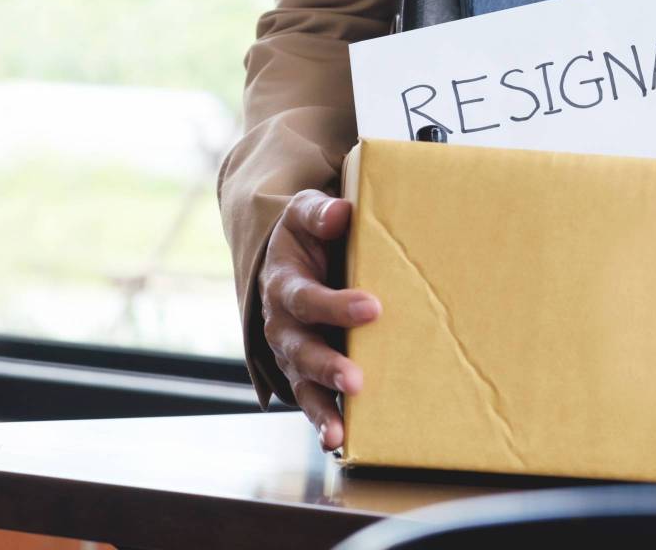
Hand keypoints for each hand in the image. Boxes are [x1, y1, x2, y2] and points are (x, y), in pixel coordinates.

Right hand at [260, 190, 381, 450]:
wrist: (291, 258)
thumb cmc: (309, 235)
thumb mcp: (305, 214)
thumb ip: (320, 213)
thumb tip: (341, 214)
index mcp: (284, 283)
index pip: (305, 297)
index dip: (336, 304)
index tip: (372, 307)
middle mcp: (283, 324)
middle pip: (301, 349)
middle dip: (328, 365)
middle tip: (356, 378)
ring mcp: (293, 354)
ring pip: (302, 384)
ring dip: (321, 406)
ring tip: (339, 431)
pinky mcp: (307, 373)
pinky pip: (312, 401)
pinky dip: (324, 421)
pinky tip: (340, 442)